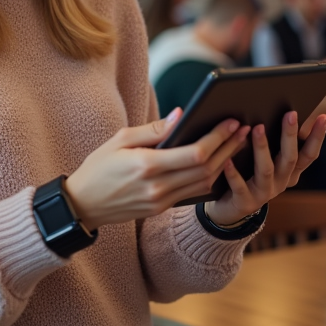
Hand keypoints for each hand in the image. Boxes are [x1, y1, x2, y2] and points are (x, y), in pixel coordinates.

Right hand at [65, 108, 249, 230]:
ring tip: (237, 142)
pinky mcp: (161, 209)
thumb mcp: (120, 139)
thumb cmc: (98, 167)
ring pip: (204, 183)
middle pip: (207, 168)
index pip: (195, 153)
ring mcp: (161, 202)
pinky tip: (220, 162)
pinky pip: (193, 192)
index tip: (232, 122)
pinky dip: (210, 176)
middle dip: (229, 147)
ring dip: (225, 162)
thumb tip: (182, 115)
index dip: (218, 137)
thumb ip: (154, 129)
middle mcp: (158, 188)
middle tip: (244, 129)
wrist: (82, 206)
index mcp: (147, 166)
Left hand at [203, 111, 325, 226]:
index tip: (323, 117)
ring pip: (266, 170)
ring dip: (263, 148)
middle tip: (291, 114)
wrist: (230, 209)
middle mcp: (281, 183)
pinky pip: (240, 186)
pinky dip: (234, 174)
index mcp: (290, 173)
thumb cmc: (250, 176)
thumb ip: (277, 144)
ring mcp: (264, 194)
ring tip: (258, 128)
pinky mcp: (245, 202)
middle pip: (290, 159)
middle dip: (290, 136)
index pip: (309, 155)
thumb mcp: (269, 161)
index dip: (317, 137)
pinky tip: (228, 160)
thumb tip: (286, 113)